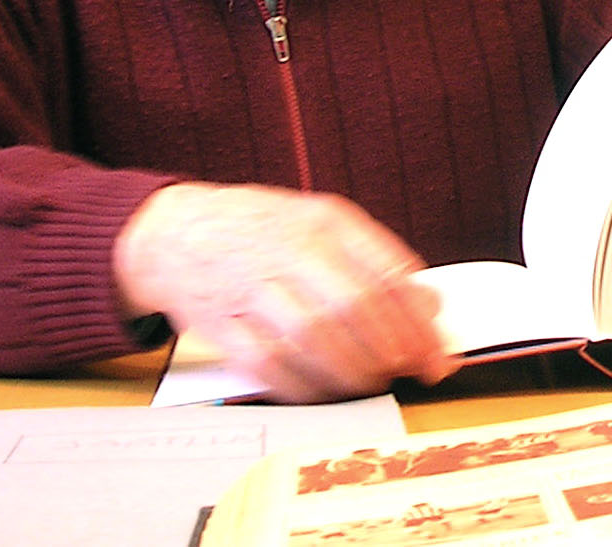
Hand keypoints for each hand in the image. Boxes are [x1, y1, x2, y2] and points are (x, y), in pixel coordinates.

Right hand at [112, 182, 457, 402]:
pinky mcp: (220, 323)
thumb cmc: (258, 231)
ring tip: (370, 383)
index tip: (438, 353)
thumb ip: (377, 262)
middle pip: (355, 307)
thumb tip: (430, 304)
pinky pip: (269, 365)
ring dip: (352, 372)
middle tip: (409, 373)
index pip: (388, 271)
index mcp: (325, 220)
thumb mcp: (322, 224)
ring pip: (314, 338)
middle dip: (392, 351)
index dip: (420, 322)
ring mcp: (251, 286)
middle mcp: (290, 248)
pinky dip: (303, 387)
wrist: (173, 232)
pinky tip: (324, 391)